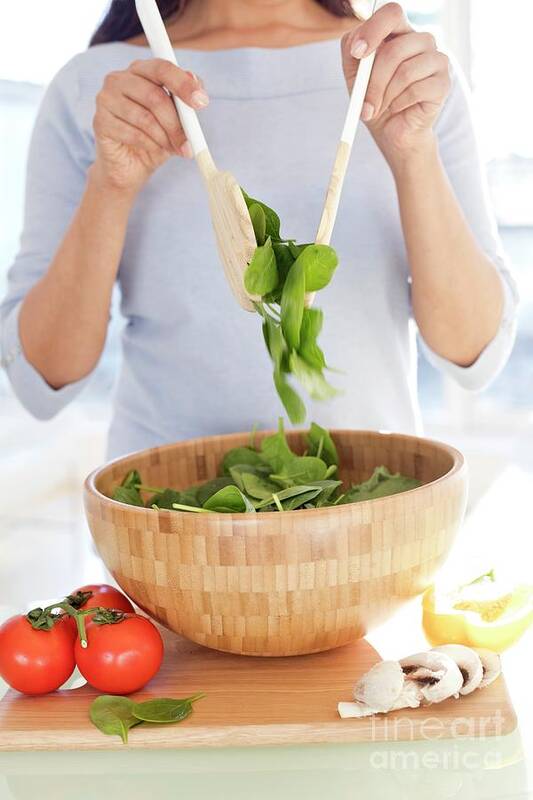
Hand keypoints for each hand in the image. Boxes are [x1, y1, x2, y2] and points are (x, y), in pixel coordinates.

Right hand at [92, 59, 208, 194]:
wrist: (130, 166)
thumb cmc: (155, 137)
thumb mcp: (177, 119)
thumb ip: (186, 101)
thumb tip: (197, 84)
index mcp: (140, 70)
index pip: (162, 68)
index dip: (183, 84)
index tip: (202, 103)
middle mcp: (119, 78)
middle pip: (155, 96)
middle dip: (176, 124)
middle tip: (190, 144)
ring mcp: (106, 98)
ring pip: (145, 118)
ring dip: (165, 138)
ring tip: (173, 149)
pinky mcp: (100, 121)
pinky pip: (133, 134)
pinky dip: (150, 145)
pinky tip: (154, 150)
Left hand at [342, 3, 450, 167]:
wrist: (392, 132)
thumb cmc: (374, 100)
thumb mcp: (355, 76)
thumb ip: (351, 53)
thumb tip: (356, 45)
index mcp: (400, 32)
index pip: (392, 13)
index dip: (373, 29)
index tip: (357, 53)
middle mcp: (422, 41)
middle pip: (395, 49)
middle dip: (374, 82)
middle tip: (364, 105)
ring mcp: (437, 60)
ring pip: (405, 71)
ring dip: (386, 95)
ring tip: (381, 107)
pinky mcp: (444, 82)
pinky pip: (417, 90)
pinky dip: (400, 104)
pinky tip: (398, 109)